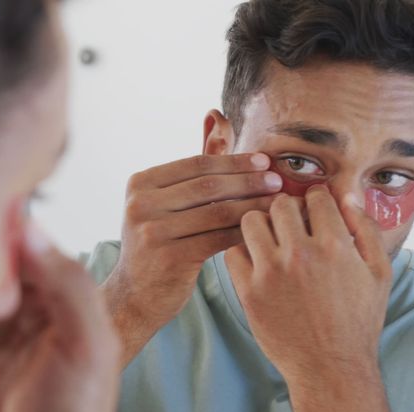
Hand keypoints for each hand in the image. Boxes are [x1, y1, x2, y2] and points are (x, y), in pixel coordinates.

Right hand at [104, 154, 281, 357]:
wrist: (135, 295)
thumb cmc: (158, 243)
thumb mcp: (167, 202)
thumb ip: (195, 163)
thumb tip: (218, 115)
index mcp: (140, 184)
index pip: (196, 164)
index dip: (234, 161)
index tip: (265, 161)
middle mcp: (140, 204)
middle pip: (206, 185)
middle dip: (247, 181)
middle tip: (278, 181)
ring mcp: (152, 231)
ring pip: (215, 211)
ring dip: (252, 205)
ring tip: (278, 203)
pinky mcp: (169, 258)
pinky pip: (217, 238)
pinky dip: (244, 232)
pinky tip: (265, 230)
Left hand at [223, 186, 391, 386]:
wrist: (331, 367)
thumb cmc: (358, 321)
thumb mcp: (379, 273)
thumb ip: (366, 230)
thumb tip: (348, 197)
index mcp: (335, 245)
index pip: (315, 196)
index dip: (315, 199)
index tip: (312, 210)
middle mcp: (300, 254)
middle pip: (280, 204)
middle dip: (287, 208)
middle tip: (290, 224)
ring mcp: (271, 273)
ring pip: (251, 221)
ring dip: (261, 224)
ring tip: (270, 238)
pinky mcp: (249, 292)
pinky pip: (233, 252)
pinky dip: (242, 250)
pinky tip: (256, 260)